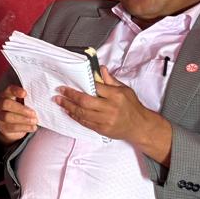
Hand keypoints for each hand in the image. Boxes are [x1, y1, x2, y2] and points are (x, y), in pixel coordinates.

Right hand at [0, 84, 36, 143]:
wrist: (13, 126)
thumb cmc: (21, 110)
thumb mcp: (25, 103)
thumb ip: (30, 99)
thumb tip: (45, 99)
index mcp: (6, 95)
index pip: (9, 90)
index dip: (16, 91)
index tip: (25, 93)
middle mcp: (0, 104)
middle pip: (6, 104)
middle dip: (21, 109)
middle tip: (33, 113)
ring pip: (7, 117)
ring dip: (23, 119)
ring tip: (34, 121)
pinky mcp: (3, 127)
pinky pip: (12, 127)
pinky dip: (24, 127)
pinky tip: (33, 127)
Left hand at [56, 67, 170, 154]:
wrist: (140, 126)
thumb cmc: (132, 106)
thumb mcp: (125, 90)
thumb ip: (111, 80)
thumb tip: (101, 69)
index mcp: (116, 95)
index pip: (95, 87)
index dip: (82, 84)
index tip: (71, 82)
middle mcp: (110, 108)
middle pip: (85, 101)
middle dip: (70, 95)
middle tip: (60, 91)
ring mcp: (106, 120)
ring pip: (82, 113)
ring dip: (68, 106)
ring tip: (59, 101)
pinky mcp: (102, 129)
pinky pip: (85, 122)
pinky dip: (75, 116)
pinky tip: (68, 111)